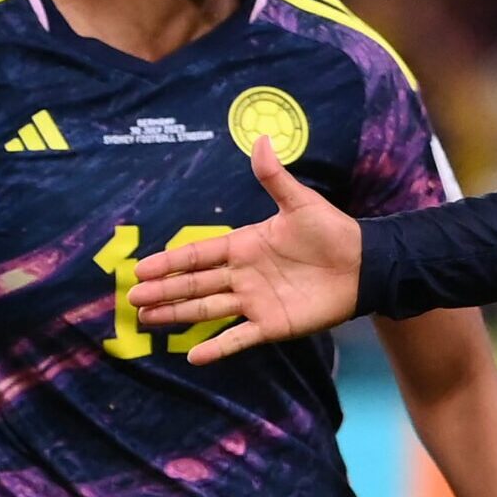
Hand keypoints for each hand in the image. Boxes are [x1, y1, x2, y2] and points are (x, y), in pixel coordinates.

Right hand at [130, 136, 361, 361]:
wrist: (364, 264)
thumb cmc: (332, 231)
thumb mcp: (301, 203)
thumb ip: (275, 178)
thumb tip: (261, 139)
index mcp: (244, 245)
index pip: (198, 255)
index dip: (169, 262)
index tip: (140, 268)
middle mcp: (243, 275)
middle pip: (195, 284)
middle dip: (164, 291)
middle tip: (132, 298)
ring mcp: (255, 301)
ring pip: (207, 309)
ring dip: (177, 315)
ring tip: (146, 320)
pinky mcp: (272, 324)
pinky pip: (239, 338)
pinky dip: (218, 348)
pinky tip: (193, 358)